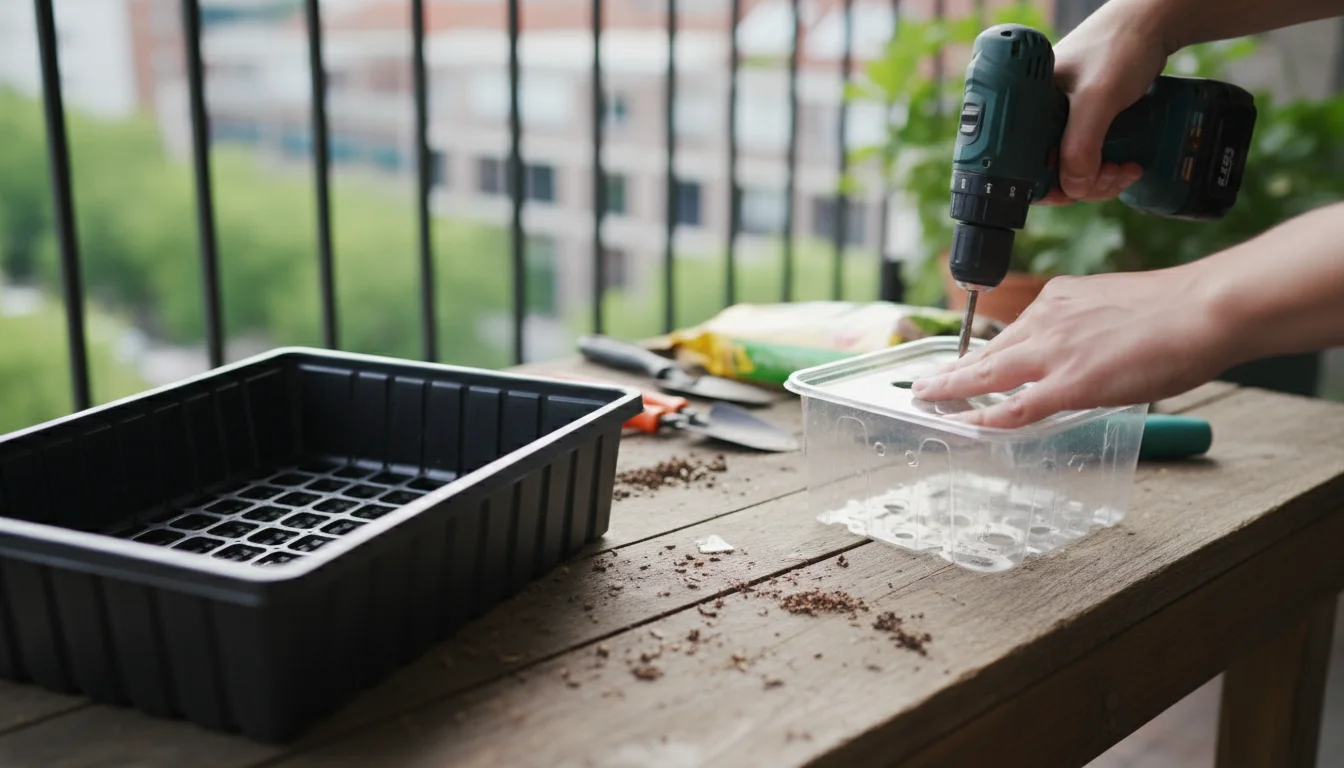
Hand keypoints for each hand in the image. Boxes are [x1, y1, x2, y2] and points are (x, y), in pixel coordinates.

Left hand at [911, 266, 1233, 428]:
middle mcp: (1046, 320)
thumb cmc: (1179, 310)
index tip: (964, 364)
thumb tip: (1087, 349)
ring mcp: (1054, 352)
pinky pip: (1017, 407)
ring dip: (953, 390)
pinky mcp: (1070, 382)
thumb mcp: (1115, 304)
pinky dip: (988, 418)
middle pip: (987, 353)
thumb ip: (1089, 326)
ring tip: (927, 401)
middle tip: (925, 385)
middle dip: (952, 372)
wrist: (1205, 308)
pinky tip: (967, 425)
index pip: (1010, 333)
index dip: (983, 354)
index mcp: (1058, 299)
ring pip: (988, 375)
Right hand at [1038, 0, 1172, 204]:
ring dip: (1101, 180)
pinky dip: (1107, 170)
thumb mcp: (1097, 98)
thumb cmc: (1119, 47)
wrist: (1152, 26)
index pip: (1020, 165)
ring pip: (1072, 172)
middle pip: (1048, 174)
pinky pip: (1089, 160)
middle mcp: (1040, 118)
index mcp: (1025, 108)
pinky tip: (1126, 164)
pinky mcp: (1085, 125)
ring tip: (1124, 169)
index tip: (1078, 187)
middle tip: (1110, 175)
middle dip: (1083, 184)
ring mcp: (1063, 122)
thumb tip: (1074, 187)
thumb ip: (1081, 144)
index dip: (1048, 185)